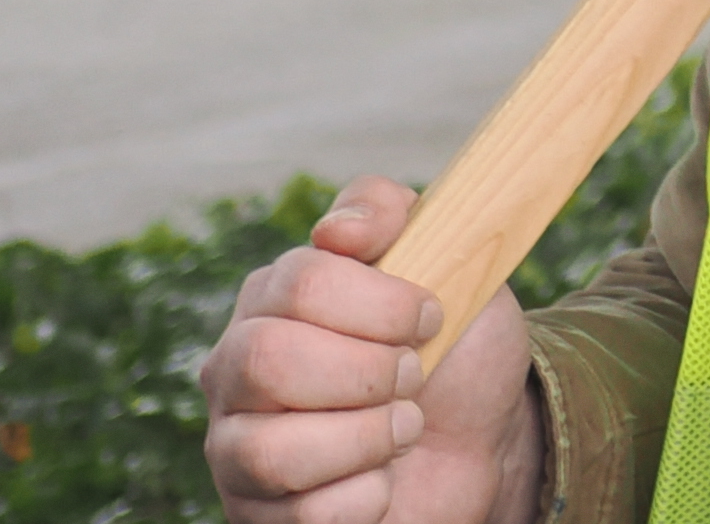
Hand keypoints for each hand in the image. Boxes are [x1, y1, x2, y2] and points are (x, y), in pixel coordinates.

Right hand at [199, 180, 545, 523]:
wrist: (477, 442)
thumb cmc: (453, 347)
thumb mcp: (451, 260)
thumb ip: (394, 216)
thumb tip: (337, 228)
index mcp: (272, 297)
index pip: (299, 282)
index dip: (381, 302)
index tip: (430, 316)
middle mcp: (233, 370)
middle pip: (266, 362)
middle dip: (367, 372)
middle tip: (414, 375)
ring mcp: (235, 449)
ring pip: (272, 453)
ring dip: (368, 439)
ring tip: (404, 428)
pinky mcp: (255, 517)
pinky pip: (304, 517)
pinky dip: (369, 497)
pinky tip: (383, 479)